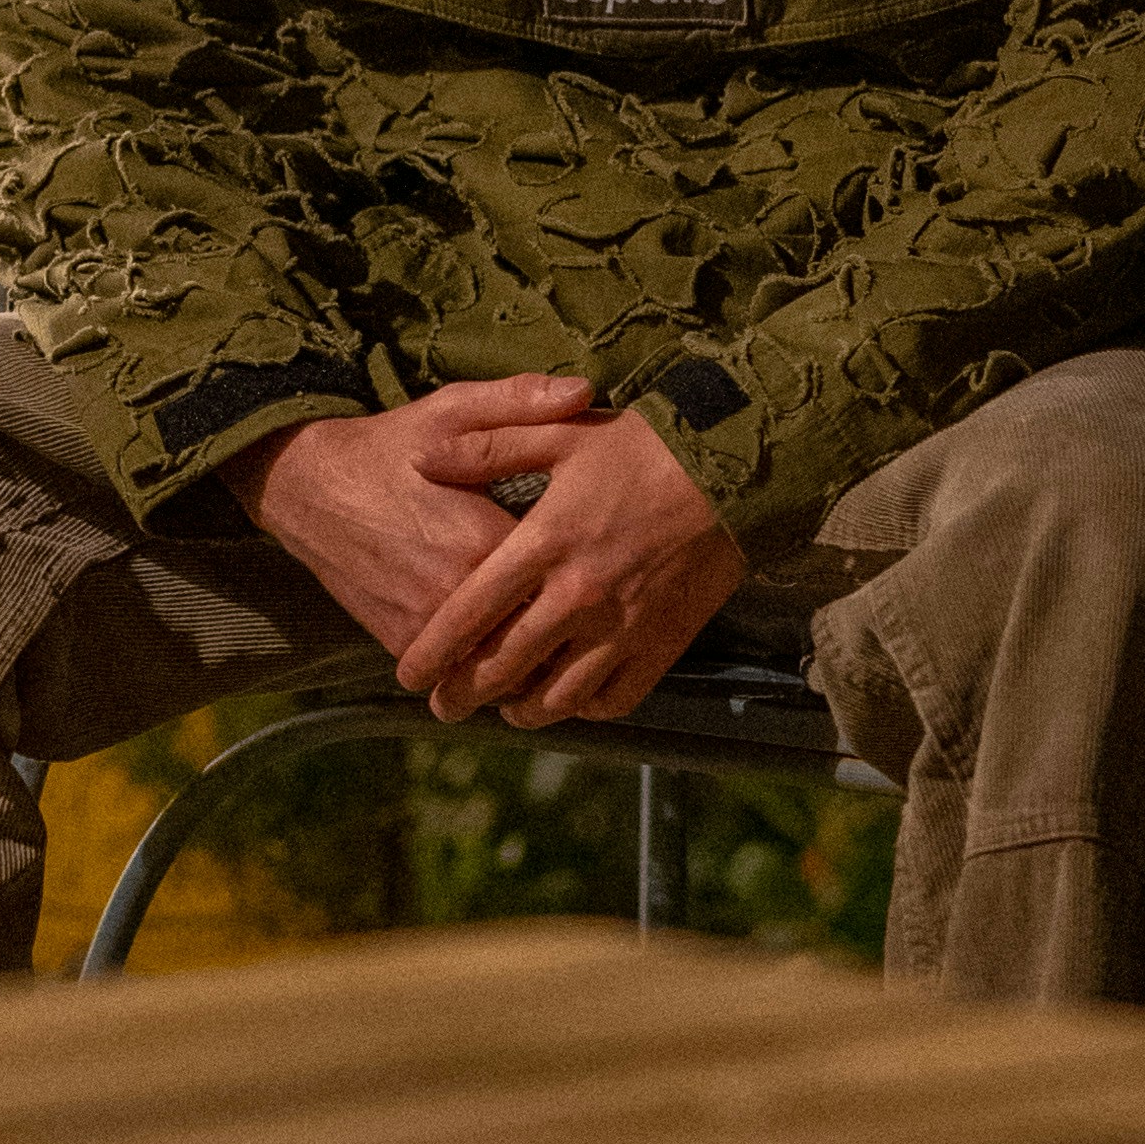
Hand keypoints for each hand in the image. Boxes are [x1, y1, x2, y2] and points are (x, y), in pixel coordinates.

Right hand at [227, 374, 605, 657]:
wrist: (308, 486)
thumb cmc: (389, 445)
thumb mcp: (454, 409)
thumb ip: (522, 402)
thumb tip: (585, 389)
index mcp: (486, 538)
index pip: (561, 584)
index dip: (591, 586)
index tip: (611, 580)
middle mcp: (457, 590)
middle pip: (536, 639)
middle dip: (567, 639)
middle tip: (593, 629)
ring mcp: (425, 623)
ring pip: (497, 668)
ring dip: (525, 665)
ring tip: (553, 651)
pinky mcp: (399, 641)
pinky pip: (455, 674)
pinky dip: (480, 672)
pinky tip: (502, 656)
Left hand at [393, 399, 745, 730]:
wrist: (736, 466)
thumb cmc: (643, 447)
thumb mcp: (559, 434)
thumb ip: (487, 448)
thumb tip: (422, 460)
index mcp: (545, 543)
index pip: (470, 614)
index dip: (431, 653)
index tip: (408, 675)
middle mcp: (578, 595)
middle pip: (504, 668)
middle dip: (464, 695)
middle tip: (445, 706)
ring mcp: (623, 626)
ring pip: (557, 697)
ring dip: (522, 710)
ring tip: (505, 708)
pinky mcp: (663, 644)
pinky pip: (614, 699)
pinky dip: (585, 708)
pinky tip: (571, 699)